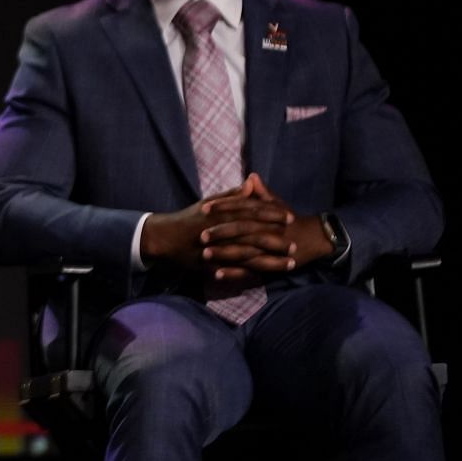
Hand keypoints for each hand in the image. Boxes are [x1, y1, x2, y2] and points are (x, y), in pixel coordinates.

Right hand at [143, 174, 324, 285]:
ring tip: (291, 262)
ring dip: (272, 258)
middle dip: (277, 239)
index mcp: (224, 213)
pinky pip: (237, 270)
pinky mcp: (214, 265)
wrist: (166, 238)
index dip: (272, 214)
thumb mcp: (210, 202)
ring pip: (250, 254)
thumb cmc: (189, 218)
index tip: (289, 216)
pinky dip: (254, 272)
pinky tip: (268, 276)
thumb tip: (251, 184)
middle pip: (255, 234)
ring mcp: (219, 248)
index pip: (253, 211)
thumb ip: (233, 194)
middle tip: (295, 242)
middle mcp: (223, 230)